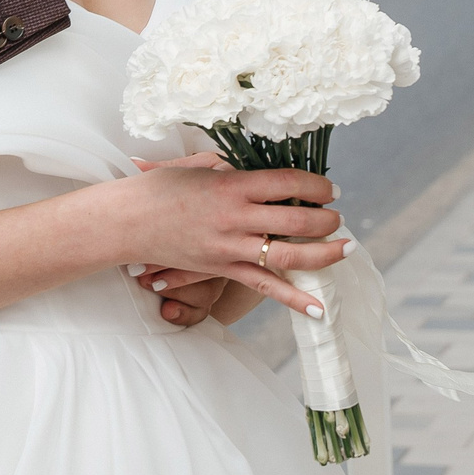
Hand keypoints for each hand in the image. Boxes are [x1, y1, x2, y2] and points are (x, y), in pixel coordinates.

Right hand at [101, 154, 343, 315]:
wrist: (127, 220)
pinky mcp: (223, 269)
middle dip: (326, 218)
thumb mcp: (198, 165)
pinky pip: (265, 286)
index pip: (288, 183)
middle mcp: (235, 216)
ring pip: (289, 255)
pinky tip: (320, 309)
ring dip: (324, 253)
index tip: (330, 188)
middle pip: (296, 221)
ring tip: (345, 246)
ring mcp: (230, 247)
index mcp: (231, 183)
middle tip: (338, 215)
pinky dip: (295, 300)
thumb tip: (262, 170)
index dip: (317, 185)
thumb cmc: (160, 186)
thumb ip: (233, 166)